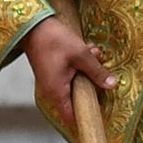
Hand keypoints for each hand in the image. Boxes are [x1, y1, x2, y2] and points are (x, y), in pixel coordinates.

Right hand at [23, 15, 115, 130]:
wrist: (32, 25)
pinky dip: (79, 65)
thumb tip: (111, 85)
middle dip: (93, 83)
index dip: (86, 117)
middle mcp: (52, 91)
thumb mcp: (81, 55)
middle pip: (78, 98)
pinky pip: (70, 74)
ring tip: (93, 52)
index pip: (72, 118)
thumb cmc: (53, 40)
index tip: (99, 112)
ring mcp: (52, 81)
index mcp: (57, 92)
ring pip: (76, 83)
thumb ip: (97, 72)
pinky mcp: (52, 72)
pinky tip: (86, 50)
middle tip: (100, 68)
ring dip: (87, 70)